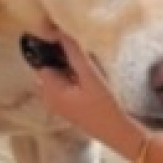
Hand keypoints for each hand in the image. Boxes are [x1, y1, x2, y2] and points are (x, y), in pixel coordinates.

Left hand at [32, 31, 142, 150]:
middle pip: (50, 66)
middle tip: (76, 39)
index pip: (41, 59)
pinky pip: (67, 82)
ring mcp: (61, 103)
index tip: (62, 30)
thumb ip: (75, 53)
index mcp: (50, 91)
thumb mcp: (91, 76)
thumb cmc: (105, 106)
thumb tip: (60, 30)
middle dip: (60, 53)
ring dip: (69, 63)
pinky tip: (89, 68)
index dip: (50, 44)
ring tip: (84, 51)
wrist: (120, 133)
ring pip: (60, 74)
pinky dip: (74, 73)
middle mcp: (51, 98)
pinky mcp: (72, 105)